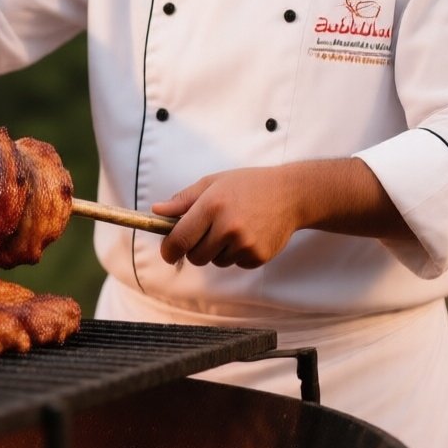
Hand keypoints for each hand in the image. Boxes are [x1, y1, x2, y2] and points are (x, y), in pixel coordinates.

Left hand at [152, 167, 308, 268]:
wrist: (290, 194)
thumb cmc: (247, 185)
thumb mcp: (212, 183)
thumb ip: (183, 200)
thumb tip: (156, 211)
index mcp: (211, 206)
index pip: (179, 239)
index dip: (169, 250)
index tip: (168, 252)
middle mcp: (228, 227)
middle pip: (195, 256)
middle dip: (195, 249)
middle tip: (207, 232)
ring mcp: (245, 244)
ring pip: (216, 261)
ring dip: (218, 251)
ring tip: (233, 228)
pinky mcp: (258, 256)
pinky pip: (235, 264)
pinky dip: (237, 255)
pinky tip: (248, 235)